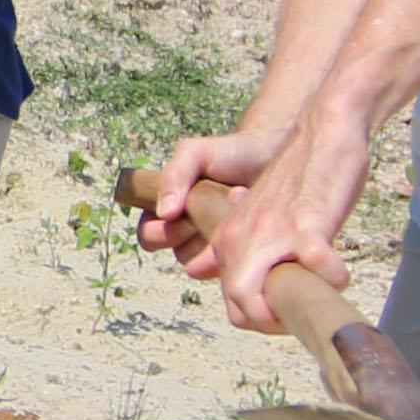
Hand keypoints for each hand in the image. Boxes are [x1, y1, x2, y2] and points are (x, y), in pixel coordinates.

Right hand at [132, 126, 283, 275]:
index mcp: (168, 211)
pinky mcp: (240, 254)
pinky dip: (238, 247)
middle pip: (179, 254)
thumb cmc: (229, 153)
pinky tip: (247, 224)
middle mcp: (189, 232)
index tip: (182, 211)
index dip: (162, 230)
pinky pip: (230, 266)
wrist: (270, 154)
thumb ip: (173, 175)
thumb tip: (163, 213)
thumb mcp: (195, 153)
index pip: (149, 236)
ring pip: (205, 264)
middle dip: (195, 234)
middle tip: (212, 209)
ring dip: (219, 238)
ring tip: (234, 210)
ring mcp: (215, 246)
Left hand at [201, 115, 373, 337]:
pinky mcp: (307, 221)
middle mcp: (243, 238)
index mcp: (229, 238)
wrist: (322, 132)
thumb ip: (249, 247)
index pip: (231, 300)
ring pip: (260, 296)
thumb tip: (240, 278)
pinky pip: (314, 264)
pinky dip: (330, 277)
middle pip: (240, 306)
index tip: (288, 311)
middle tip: (302, 313)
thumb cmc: (300, 179)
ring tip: (317, 296)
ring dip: (292, 310)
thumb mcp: (260, 214)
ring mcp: (273, 232)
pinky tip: (340, 273)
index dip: (260, 317)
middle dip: (271, 323)